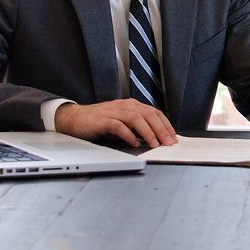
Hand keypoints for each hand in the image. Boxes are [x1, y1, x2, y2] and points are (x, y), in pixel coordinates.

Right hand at [53, 100, 176, 147]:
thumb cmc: (100, 122)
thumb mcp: (123, 123)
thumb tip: (155, 139)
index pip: (154, 112)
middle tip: (169, 143)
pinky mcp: (103, 120)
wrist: (75, 119)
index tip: (173, 137)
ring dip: (148, 132)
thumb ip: (137, 128)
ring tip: (155, 144)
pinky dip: (128, 135)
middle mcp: (124, 106)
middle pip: (148, 114)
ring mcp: (113, 112)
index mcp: (131, 105)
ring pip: (136, 118)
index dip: (166, 124)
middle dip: (161, 129)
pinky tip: (134, 144)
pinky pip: (118, 126)